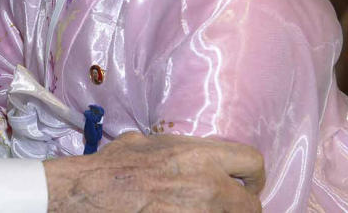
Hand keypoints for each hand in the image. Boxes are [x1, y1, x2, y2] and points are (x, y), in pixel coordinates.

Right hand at [44, 132, 263, 211]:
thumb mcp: (147, 142)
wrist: (95, 193)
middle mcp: (210, 186)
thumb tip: (179, 153)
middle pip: (251, 204)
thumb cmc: (115, 165)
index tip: (246, 182)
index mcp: (201, 156)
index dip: (252, 175)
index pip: (252, 162)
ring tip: (200, 208)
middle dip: (241, 205)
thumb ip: (175, 149)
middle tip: (227, 204)